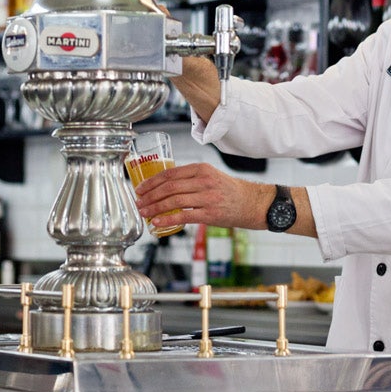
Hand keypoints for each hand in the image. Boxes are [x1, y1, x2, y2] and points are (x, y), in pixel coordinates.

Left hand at [134, 162, 273, 230]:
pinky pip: (184, 216)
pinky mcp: (210, 214)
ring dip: (155, 207)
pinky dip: (167, 219)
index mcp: (201, 169)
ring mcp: (207, 197)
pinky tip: (157, 222)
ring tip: (144, 212)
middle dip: (150, 195)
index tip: (140, 188)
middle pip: (169, 187)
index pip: (170, 173)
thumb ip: (190, 178)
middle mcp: (204, 181)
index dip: (152, 181)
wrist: (252, 203)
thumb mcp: (210, 176)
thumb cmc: (229, 190)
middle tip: (138, 202)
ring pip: (173, 201)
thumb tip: (164, 185)